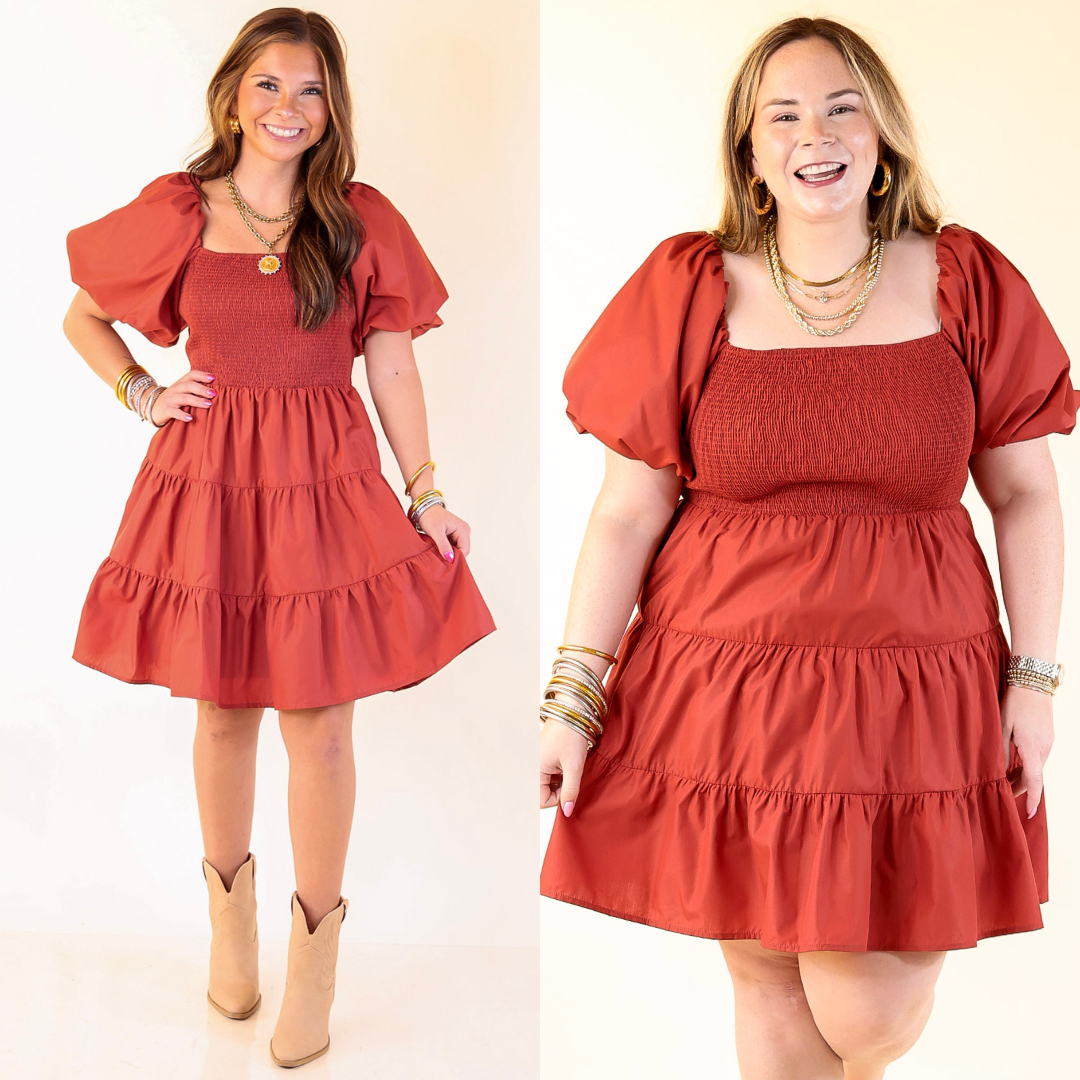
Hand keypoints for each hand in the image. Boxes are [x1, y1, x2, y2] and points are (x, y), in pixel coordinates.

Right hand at [150, 369, 215, 424]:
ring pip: (184, 398)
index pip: (191, 375)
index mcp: (181, 383)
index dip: (202, 375)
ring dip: (197, 401)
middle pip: (189, 385)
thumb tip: (216, 390)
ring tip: (208, 404)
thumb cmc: (174, 400)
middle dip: (202, 389)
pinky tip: (190, 418)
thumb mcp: (182, 392)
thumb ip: (195, 390)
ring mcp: (170, 399)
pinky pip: (174, 412)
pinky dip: (182, 415)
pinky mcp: (166, 410)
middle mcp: (175, 389)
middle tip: (214, 393)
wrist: (151, 407)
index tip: (214, 377)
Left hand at [415, 503, 470, 560]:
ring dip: (449, 553)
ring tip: (439, 554)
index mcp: (463, 529)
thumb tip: (450, 559)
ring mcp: (460, 532)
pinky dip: (447, 549)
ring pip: (457, 549)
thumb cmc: (430, 516)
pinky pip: (453, 545)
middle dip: (453, 556)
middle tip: (441, 560)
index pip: (465, 550)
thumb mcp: (436, 532)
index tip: (446, 564)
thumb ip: (443, 546)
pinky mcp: (454, 534)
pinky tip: (439, 549)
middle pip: (462, 550)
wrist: (424, 507)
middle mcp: (464, 531)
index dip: (457, 558)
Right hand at [541, 707, 589, 816]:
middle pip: (543, 793)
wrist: (572, 711)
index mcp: (534, 769)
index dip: (559, 798)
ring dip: (560, 781)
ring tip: (569, 766)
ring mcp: (535, 762)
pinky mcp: (541, 758)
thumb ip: (570, 791)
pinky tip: (566, 762)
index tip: (570, 784)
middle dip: (559, 789)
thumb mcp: (574, 767)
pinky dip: (559, 773)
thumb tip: (567, 812)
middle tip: (570, 774)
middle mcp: (530, 767)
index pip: (542, 800)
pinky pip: (547, 775)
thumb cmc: (572, 736)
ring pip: (546, 785)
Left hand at [1001, 684, 1053, 818]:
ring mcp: (1049, 742)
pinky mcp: (1048, 736)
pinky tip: (1016, 766)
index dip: (1031, 798)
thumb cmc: (1013, 704)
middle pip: (1035, 777)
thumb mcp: (1001, 727)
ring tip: (1006, 783)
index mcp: (1032, 747)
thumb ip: (1000, 752)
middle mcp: (1045, 748)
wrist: (1032, 682)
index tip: (1028, 813)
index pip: (1035, 781)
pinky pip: (1039, 758)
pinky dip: (1028, 766)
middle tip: (1004, 796)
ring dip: (1024, 777)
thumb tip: (998, 773)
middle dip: (1021, 789)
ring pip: (1037, 767)